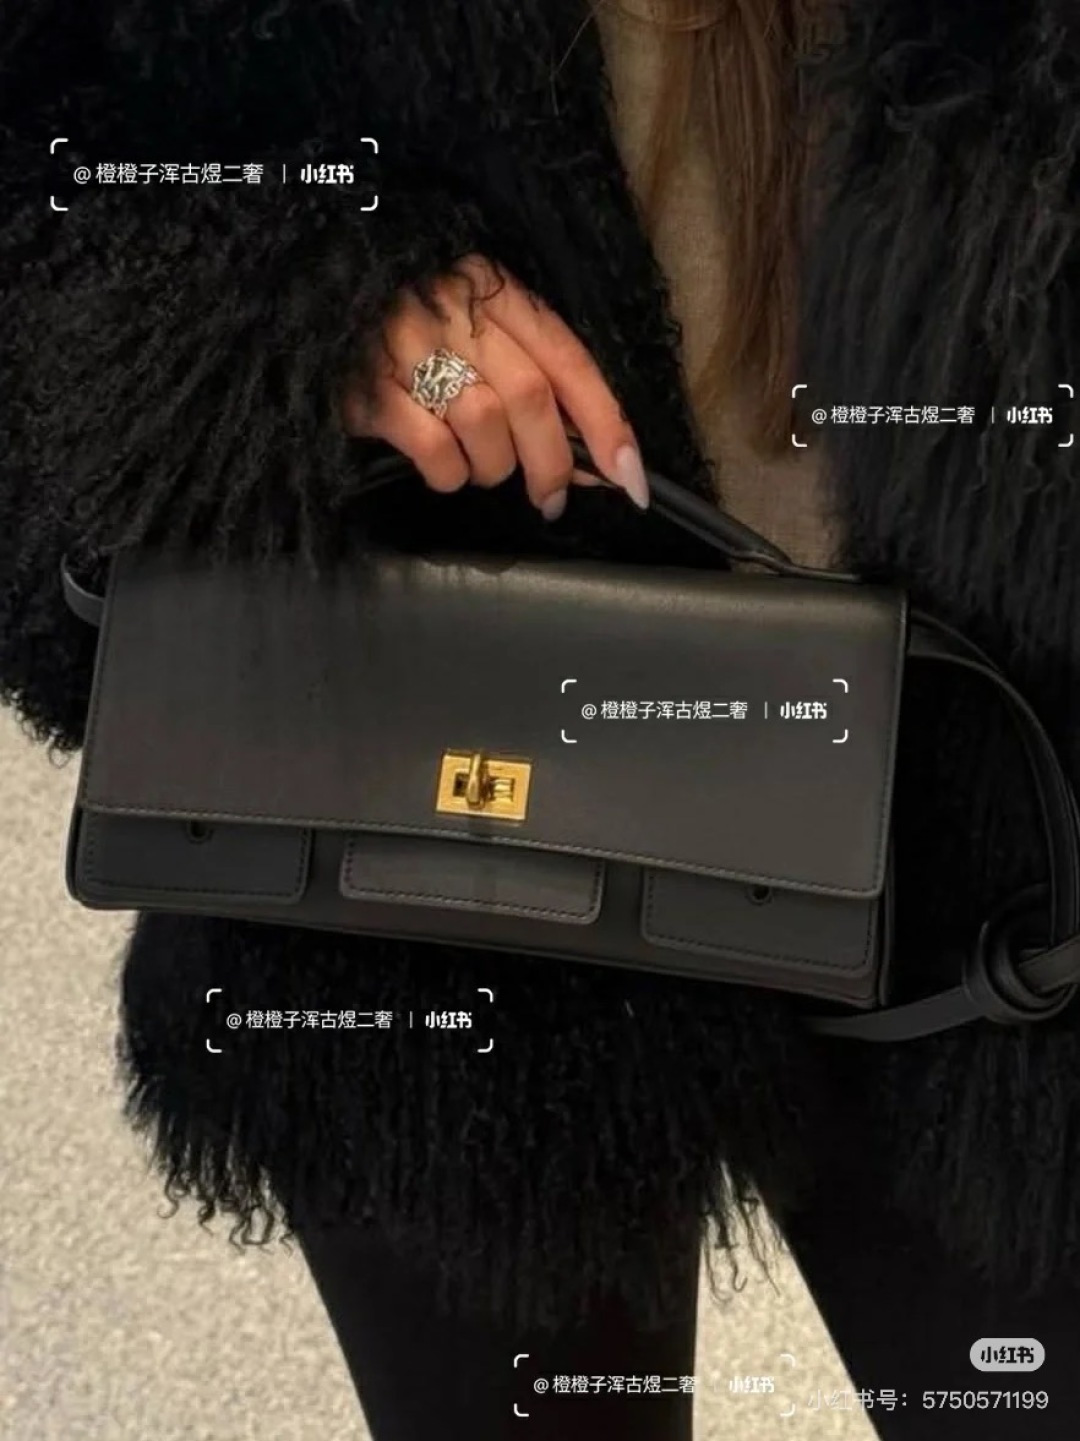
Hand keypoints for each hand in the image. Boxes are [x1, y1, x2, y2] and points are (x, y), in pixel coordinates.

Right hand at [340, 253, 649, 519]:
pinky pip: (433, 448)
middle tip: (550, 499)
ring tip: (480, 468)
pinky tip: (442, 469)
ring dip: (494, 467)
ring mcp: (406, 346)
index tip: (630, 480)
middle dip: (552, 463)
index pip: (568, 359)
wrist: (314, 301)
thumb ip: (535, 378)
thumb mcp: (478, 327)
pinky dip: (449, 474)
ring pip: (484, 424)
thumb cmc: (412, 325)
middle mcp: (453, 310)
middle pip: (530, 397)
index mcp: (493, 289)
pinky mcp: (366, 388)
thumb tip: (597, 460)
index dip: (606, 424)